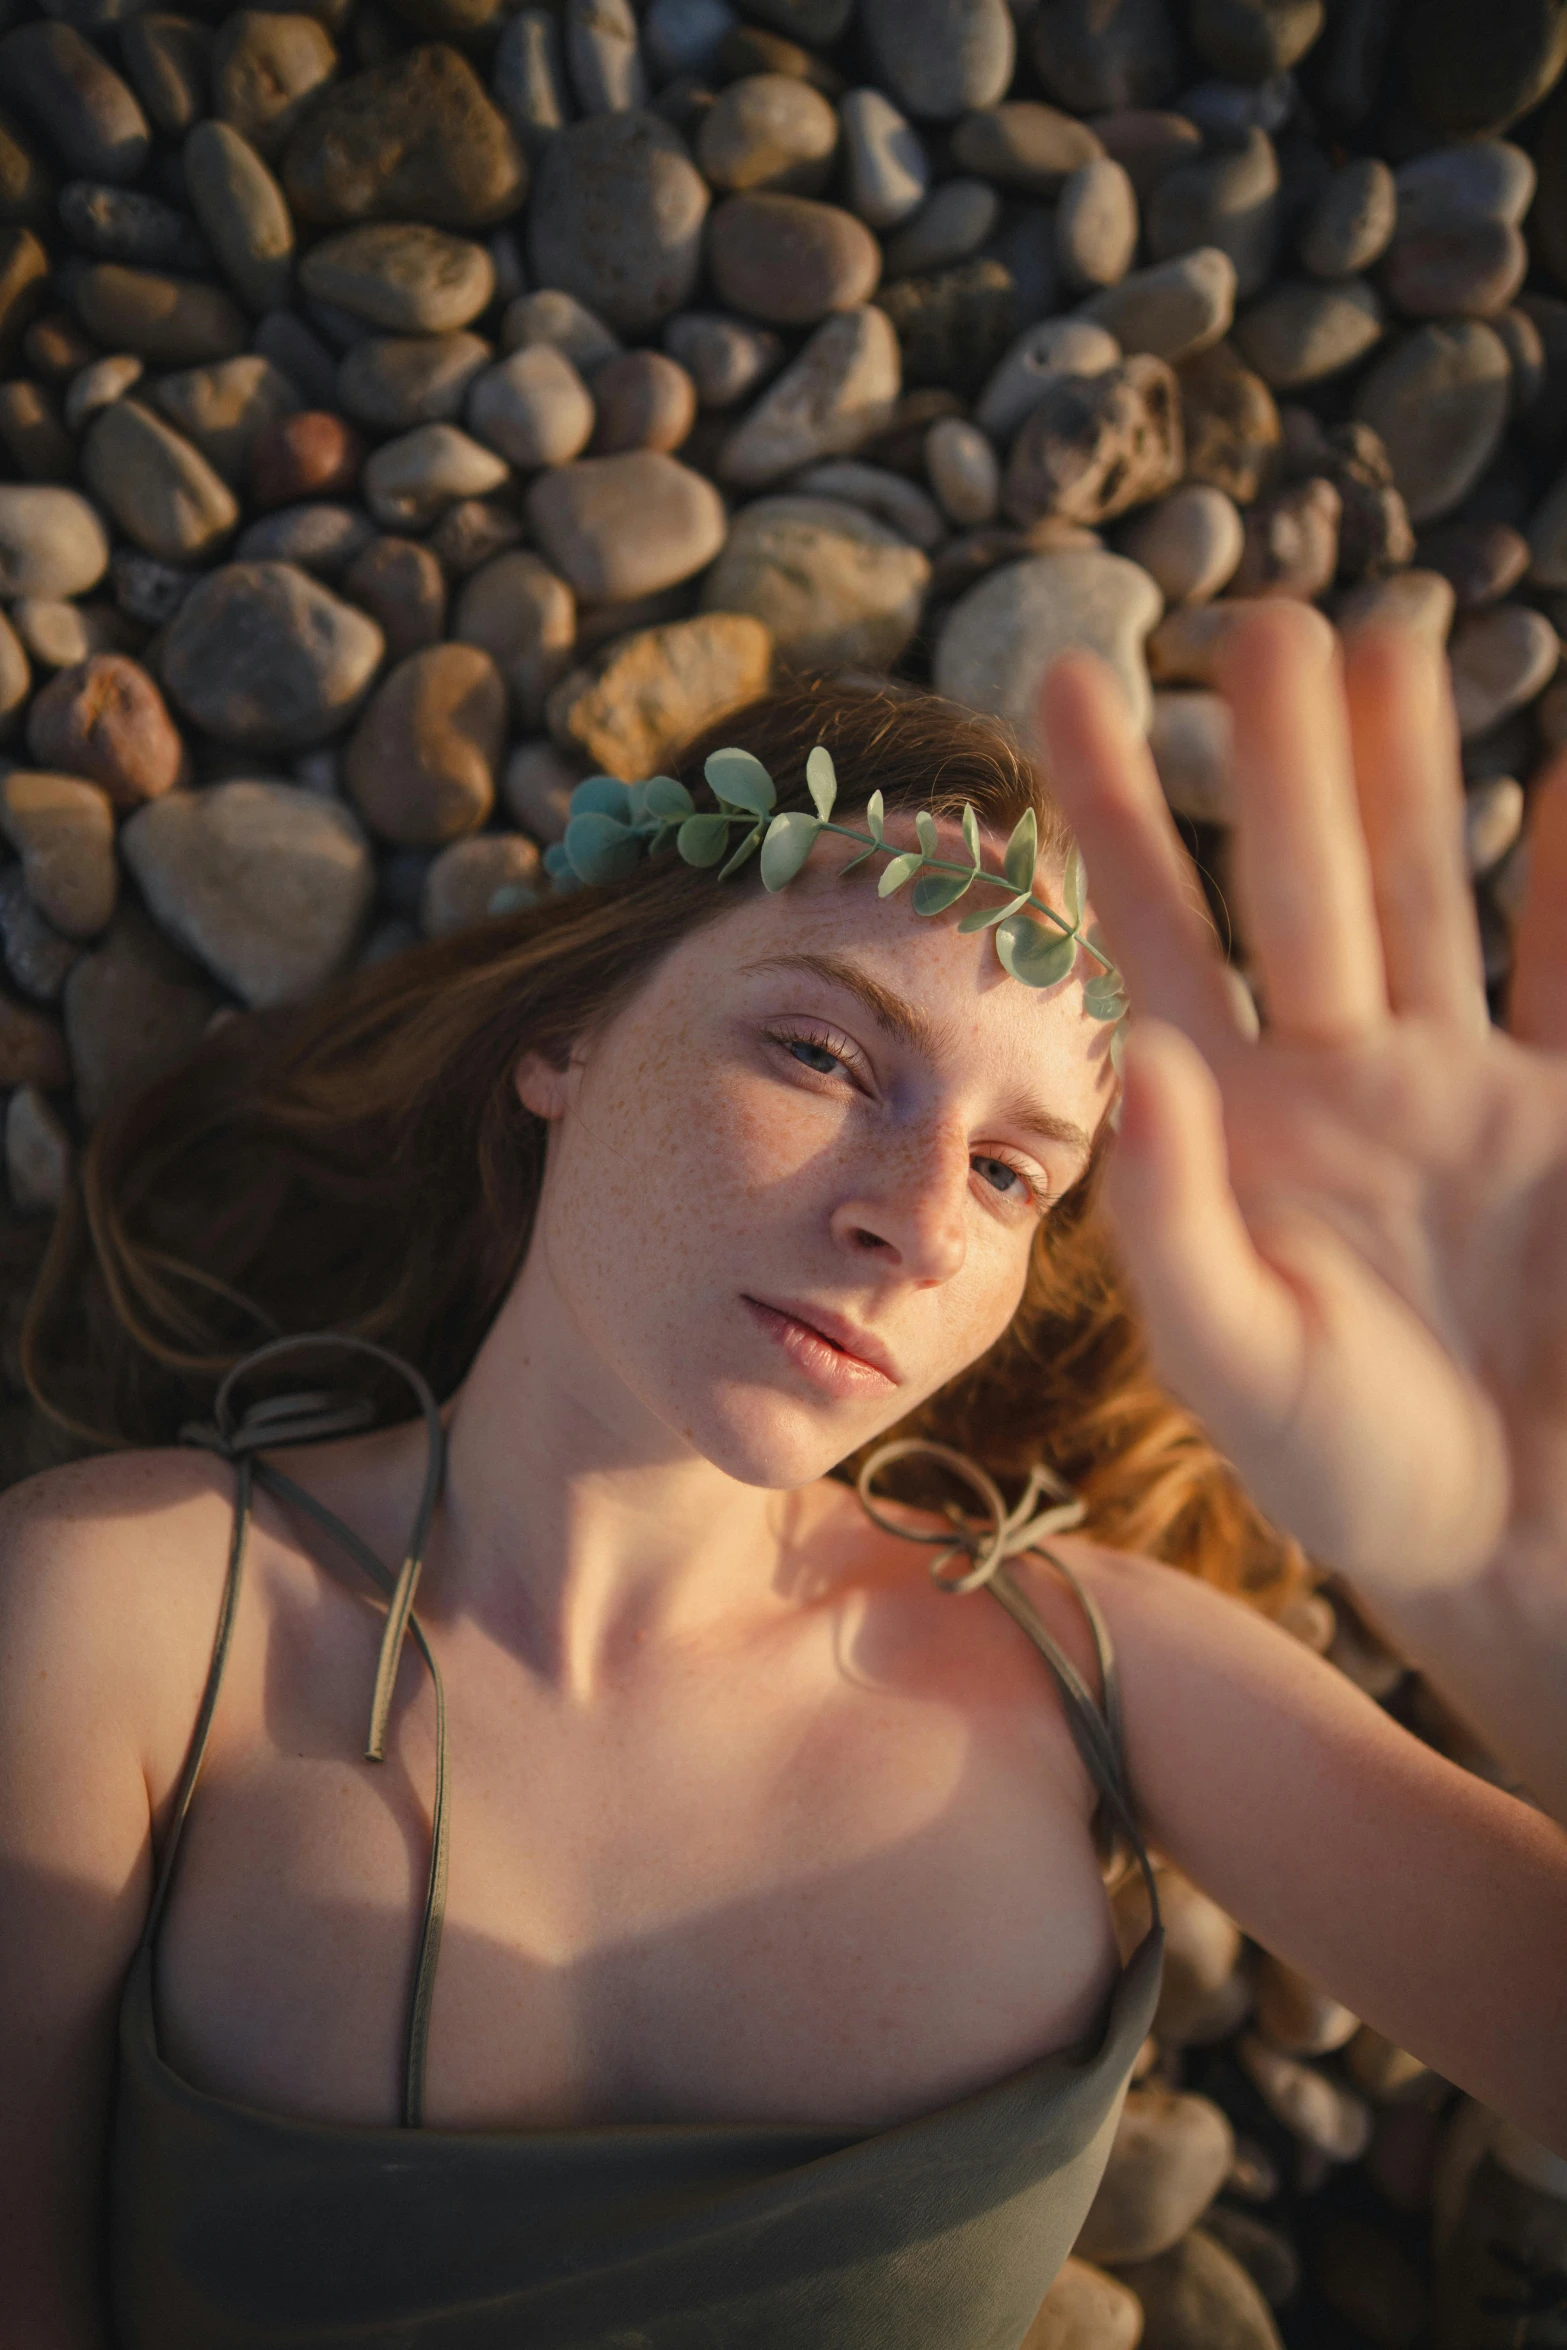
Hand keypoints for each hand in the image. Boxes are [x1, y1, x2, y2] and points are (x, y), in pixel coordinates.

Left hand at [1037, 601, 1566, 1596]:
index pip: (1153, 938)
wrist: (1518, 1541)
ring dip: (1412, 773)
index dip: (1114, 814)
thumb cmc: (1354, 1474)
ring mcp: (1458, 1091)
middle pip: (1302, 886)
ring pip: (1431, 895)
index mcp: (1232, 1131)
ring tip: (1393, 633)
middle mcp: (1336, 1085)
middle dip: (1281, 759)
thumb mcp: (1237, 1360)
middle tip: (1265, 621)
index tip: (1070, 678)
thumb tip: (1137, 1053)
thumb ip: (1174, 1216)